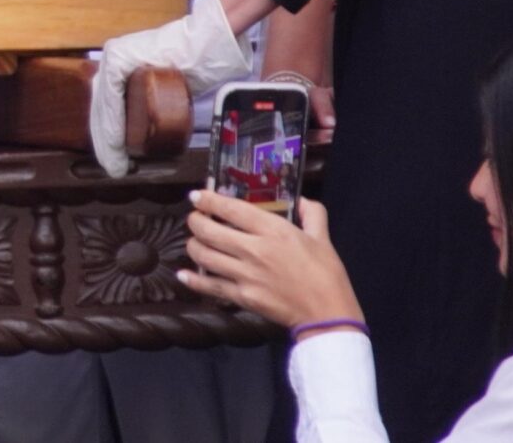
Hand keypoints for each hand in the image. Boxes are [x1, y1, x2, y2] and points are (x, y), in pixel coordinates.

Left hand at [89, 0, 247, 174]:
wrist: (203, 47)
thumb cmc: (188, 67)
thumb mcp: (161, 88)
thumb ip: (148, 100)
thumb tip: (146, 127)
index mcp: (118, 69)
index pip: (106, 107)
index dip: (106, 136)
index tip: (110, 159)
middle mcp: (110, 62)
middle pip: (101, 107)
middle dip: (104, 141)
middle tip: (111, 166)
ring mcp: (112, 58)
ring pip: (103, 104)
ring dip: (106, 136)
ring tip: (113, 160)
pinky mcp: (118, 57)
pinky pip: (110, 95)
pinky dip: (112, 121)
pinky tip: (114, 139)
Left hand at [178, 194, 359, 329]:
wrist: (328, 316)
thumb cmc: (327, 275)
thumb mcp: (323, 239)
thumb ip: (313, 214)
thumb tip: (302, 200)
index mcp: (273, 231)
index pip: (231, 209)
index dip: (208, 199)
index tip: (196, 195)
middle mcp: (254, 249)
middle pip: (209, 230)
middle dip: (195, 221)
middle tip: (195, 218)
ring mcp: (245, 274)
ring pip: (204, 256)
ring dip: (193, 246)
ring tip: (194, 241)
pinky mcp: (242, 297)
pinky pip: (211, 286)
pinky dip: (193, 280)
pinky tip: (183, 275)